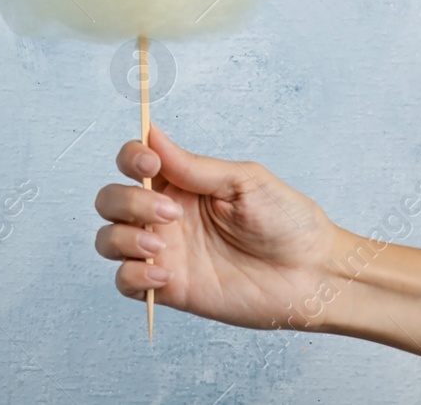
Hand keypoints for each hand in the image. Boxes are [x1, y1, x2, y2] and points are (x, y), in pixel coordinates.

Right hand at [93, 127, 342, 329]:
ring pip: (108, 239)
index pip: (132, 161)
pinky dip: (133, 275)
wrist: (312, 273)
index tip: (150, 164)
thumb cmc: (286, 222)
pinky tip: (164, 274)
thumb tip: (152, 133)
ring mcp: (165, 252)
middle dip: (127, 201)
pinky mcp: (170, 288)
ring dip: (123, 237)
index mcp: (181, 182)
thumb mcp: (243, 181)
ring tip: (160, 244)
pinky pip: (125, 282)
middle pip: (110, 200)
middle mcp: (164, 215)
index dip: (130, 158)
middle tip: (170, 212)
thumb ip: (193, 165)